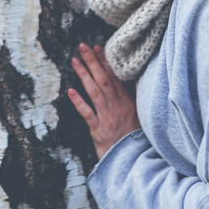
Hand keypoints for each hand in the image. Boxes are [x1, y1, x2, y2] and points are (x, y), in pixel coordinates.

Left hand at [68, 42, 140, 160]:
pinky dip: (79, 102)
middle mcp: (119, 107)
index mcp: (128, 102)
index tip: (97, 47)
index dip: (105, 61)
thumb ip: (131, 100)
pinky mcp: (99, 131)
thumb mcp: (139, 117)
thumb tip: (125, 84)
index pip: (115, 77)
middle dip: (93, 61)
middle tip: (82, 46)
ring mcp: (109, 118)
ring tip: (74, 61)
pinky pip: (88, 114)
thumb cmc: (135, 140)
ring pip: (95, 92)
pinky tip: (70, 91)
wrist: (136, 162)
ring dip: (84, 75)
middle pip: (104, 80)